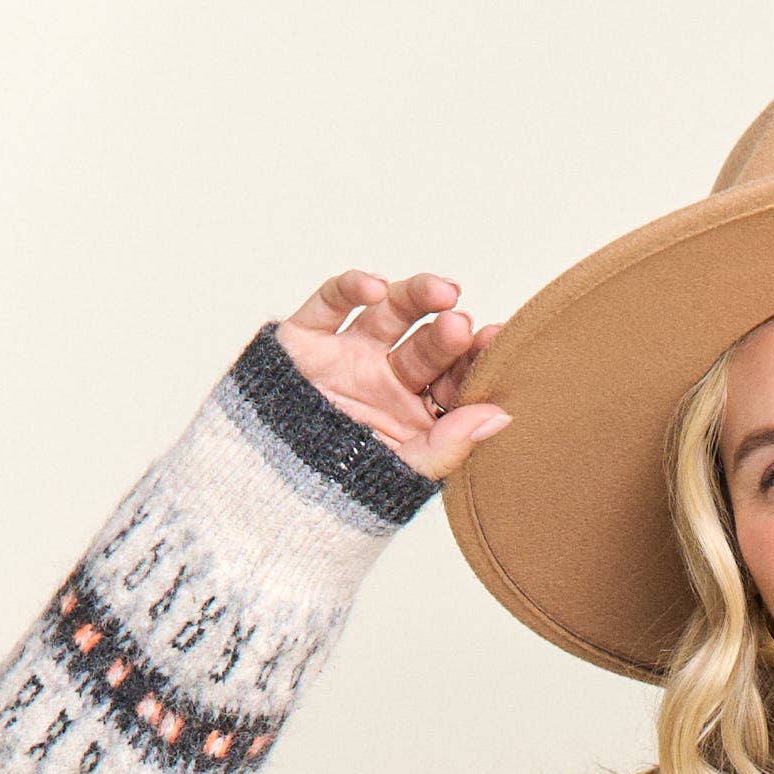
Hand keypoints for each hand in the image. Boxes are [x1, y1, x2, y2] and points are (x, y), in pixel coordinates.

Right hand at [275, 269, 510, 480]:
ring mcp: (350, 353)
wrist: (271, 487)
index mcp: (416, 407)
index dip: (474, 359)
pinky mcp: (309, 337)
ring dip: (416, 297)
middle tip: (463, 324)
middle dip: (446, 333)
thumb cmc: (343, 486)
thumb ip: (451, 444)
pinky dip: (351, 288)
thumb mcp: (405, 470)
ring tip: (442, 292)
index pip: (454, 377)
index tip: (495, 343)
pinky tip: (375, 286)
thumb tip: (503, 416)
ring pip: (388, 313)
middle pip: (426, 346)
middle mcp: (386, 375)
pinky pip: (331, 302)